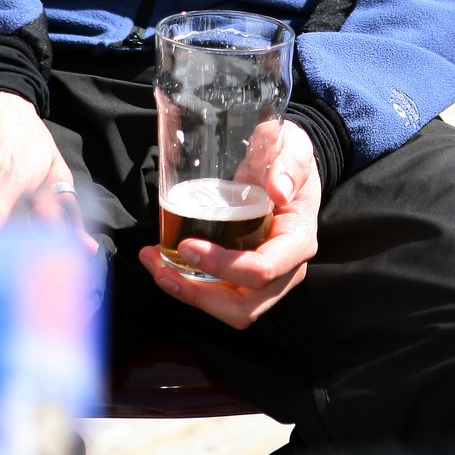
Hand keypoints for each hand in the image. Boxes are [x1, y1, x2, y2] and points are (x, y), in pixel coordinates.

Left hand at [138, 122, 319, 329]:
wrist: (285, 163)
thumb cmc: (288, 154)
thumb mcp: (294, 146)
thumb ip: (290, 164)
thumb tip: (279, 190)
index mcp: (298, 241)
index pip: (263, 270)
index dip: (223, 266)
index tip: (187, 245)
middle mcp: (286, 269)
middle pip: (244, 307)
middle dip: (199, 295)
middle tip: (162, 270)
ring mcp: (267, 277)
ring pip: (228, 307)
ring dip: (188, 294)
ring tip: (155, 268)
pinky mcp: (246, 275)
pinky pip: (219, 293)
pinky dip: (189, 284)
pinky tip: (162, 262)